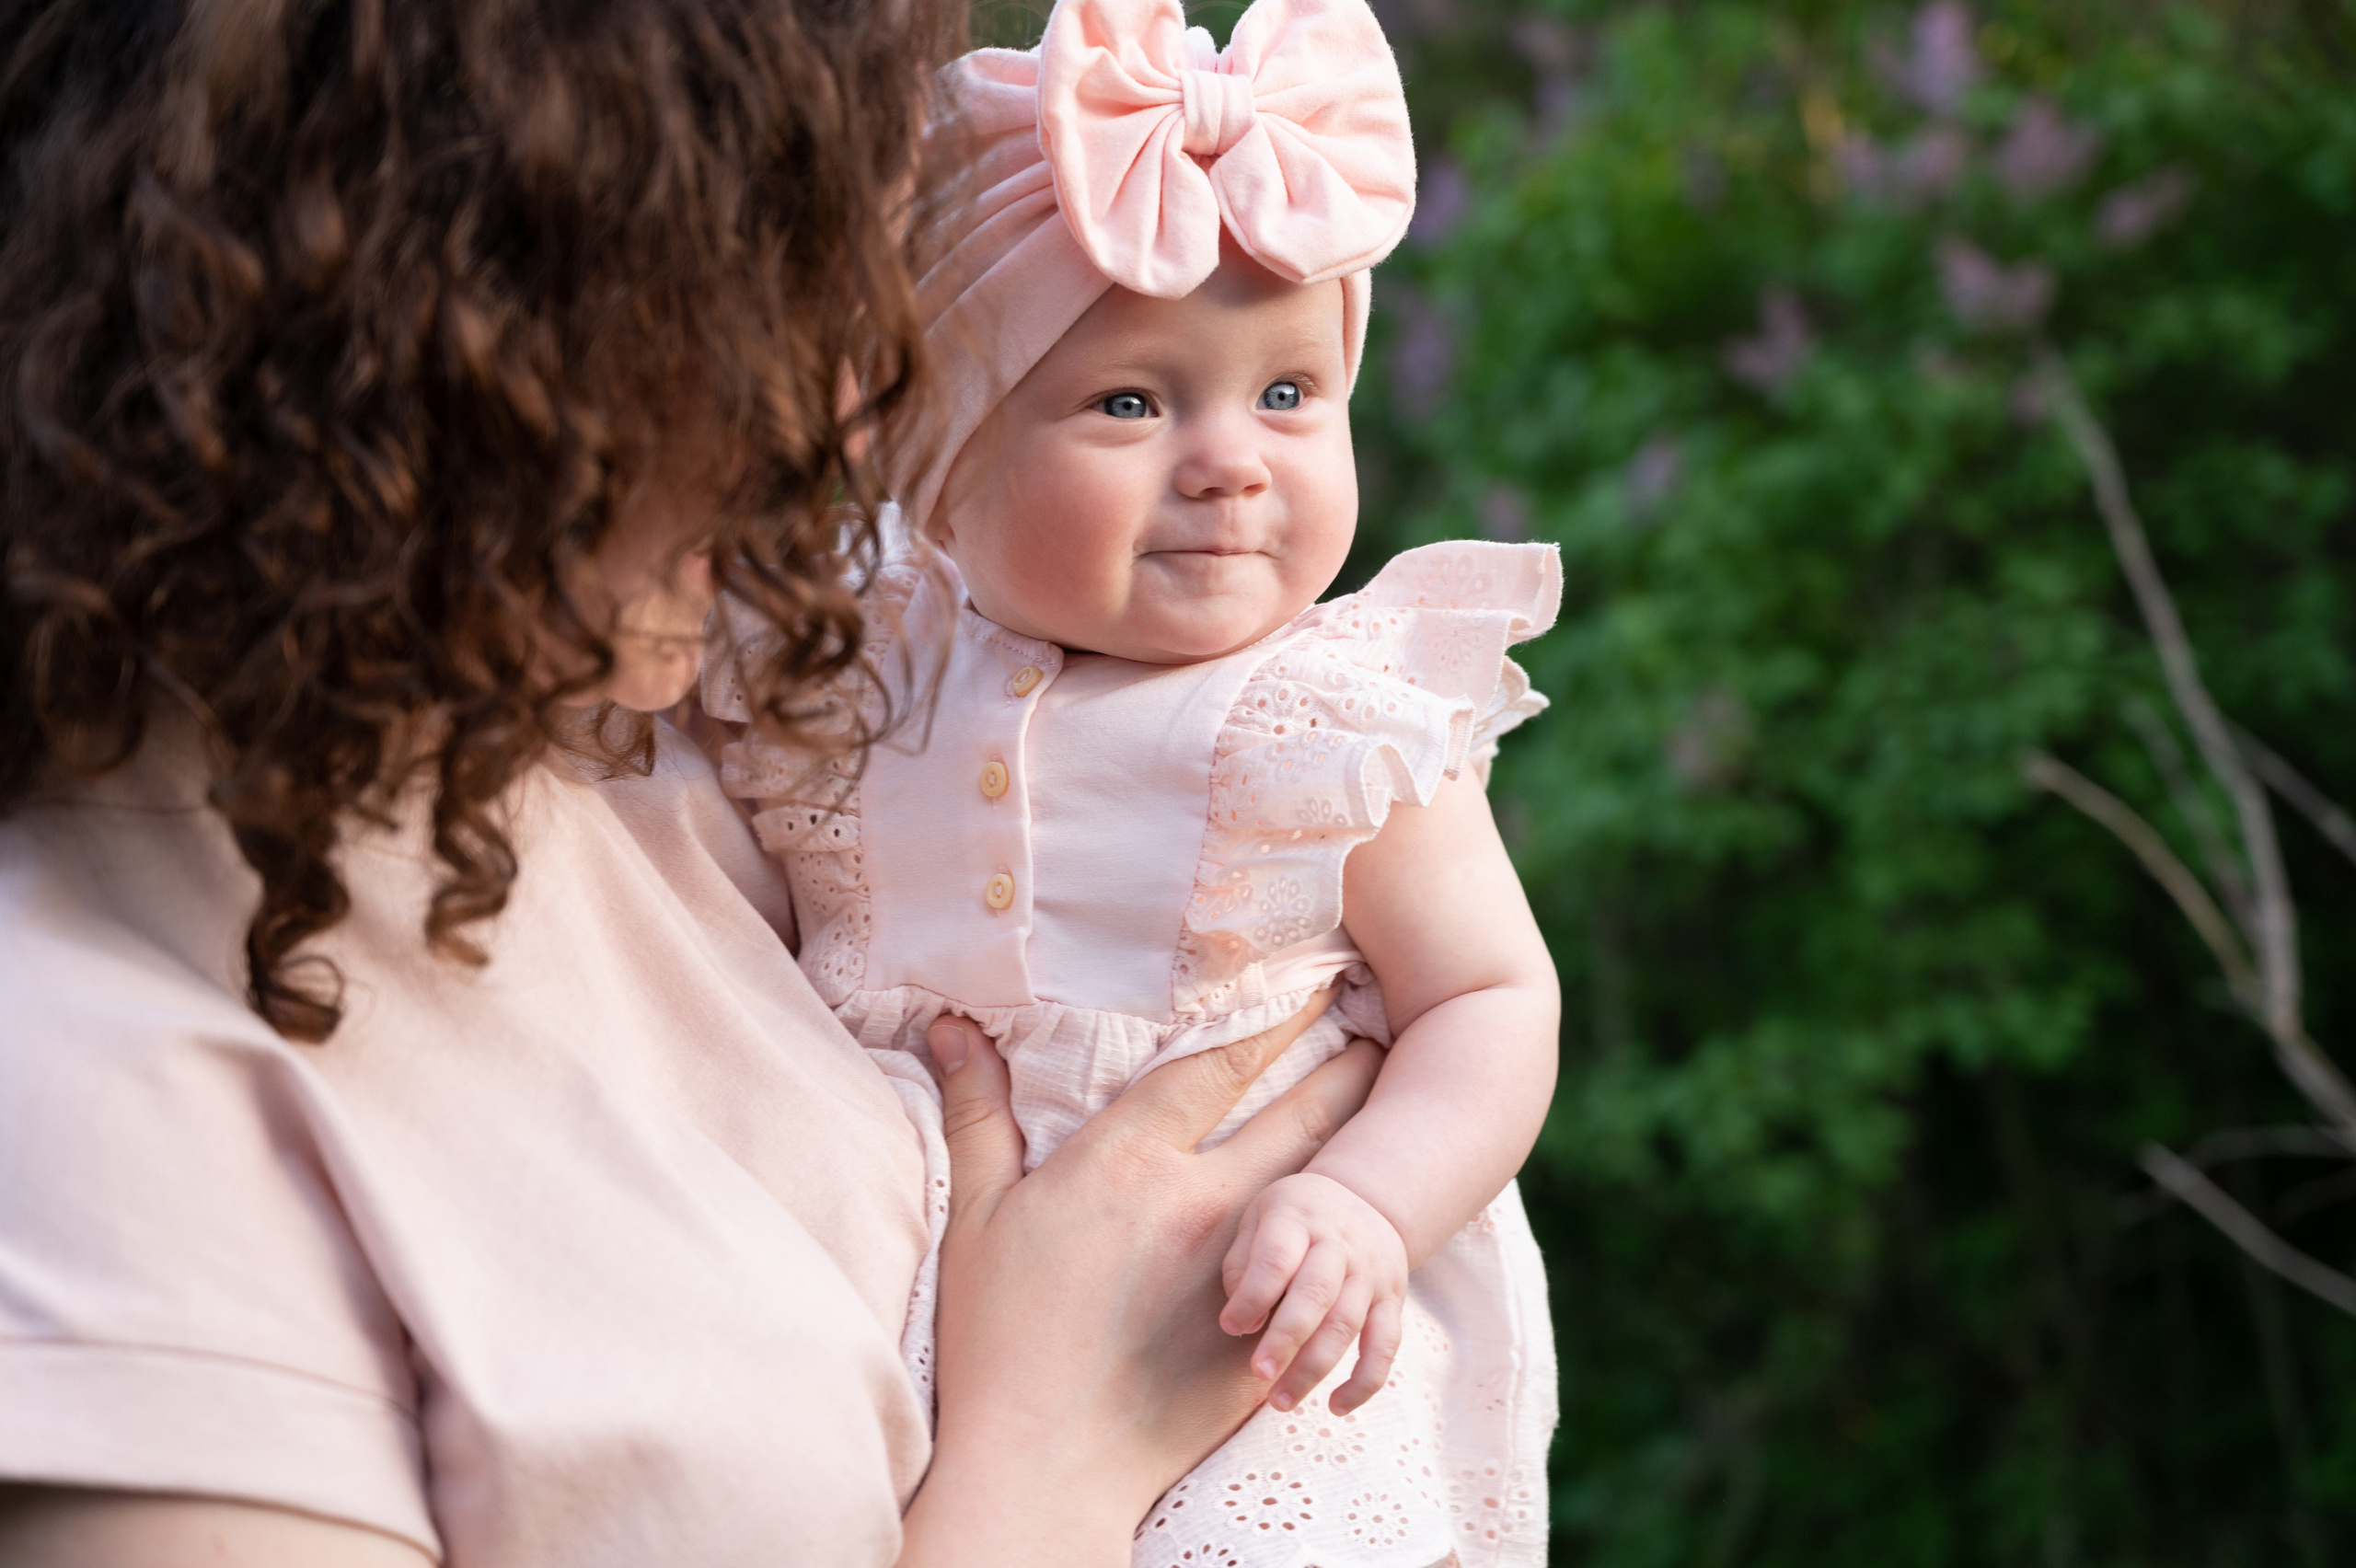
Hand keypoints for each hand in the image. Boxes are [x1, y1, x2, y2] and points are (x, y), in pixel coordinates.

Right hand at [898, 994, 1382, 1567]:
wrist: (1046, 1460)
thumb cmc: (999, 1337)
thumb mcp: (978, 1216)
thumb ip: (979, 1115)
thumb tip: (952, 1027)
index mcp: (1130, 1165)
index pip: (1215, 1067)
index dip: (1268, 1019)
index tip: (1309, 982)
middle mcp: (1200, 1204)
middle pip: (1298, 1118)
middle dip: (1343, 1073)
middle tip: (1379, 1038)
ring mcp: (1245, 1270)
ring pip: (1324, 1184)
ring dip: (1357, 1142)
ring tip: (1384, 1110)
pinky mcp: (1269, 1332)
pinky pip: (1327, 1266)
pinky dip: (1350, 1229)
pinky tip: (1366, 1212)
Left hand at [1219, 1171, 1408, 1416]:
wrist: (1367, 1198)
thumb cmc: (1296, 1217)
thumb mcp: (1260, 1216)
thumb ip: (1243, 1263)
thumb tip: (1239, 1322)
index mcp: (1299, 1218)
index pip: (1277, 1258)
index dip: (1253, 1296)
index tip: (1230, 1327)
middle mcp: (1340, 1244)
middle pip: (1315, 1294)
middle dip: (1286, 1339)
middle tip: (1259, 1374)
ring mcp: (1371, 1273)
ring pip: (1346, 1325)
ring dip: (1314, 1368)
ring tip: (1281, 1401)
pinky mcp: (1392, 1299)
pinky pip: (1385, 1346)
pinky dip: (1364, 1381)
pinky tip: (1336, 1406)